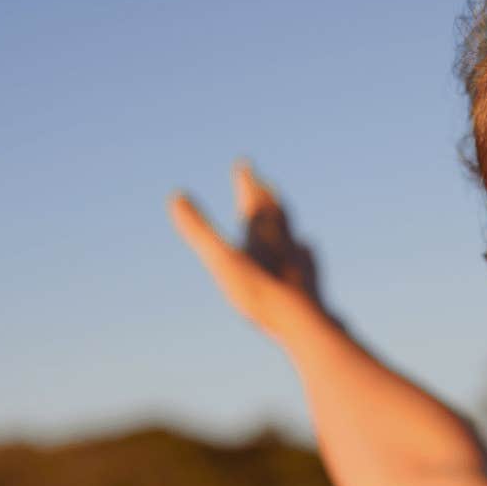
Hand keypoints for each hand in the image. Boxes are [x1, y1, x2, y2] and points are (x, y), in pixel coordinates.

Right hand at [168, 159, 331, 343]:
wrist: (303, 322)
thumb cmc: (259, 291)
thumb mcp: (222, 259)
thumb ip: (200, 229)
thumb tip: (175, 195)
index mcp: (263, 234)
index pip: (255, 200)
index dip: (248, 181)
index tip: (244, 163)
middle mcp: (285, 243)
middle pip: (277, 213)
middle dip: (267, 197)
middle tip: (265, 184)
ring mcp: (300, 263)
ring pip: (293, 234)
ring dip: (285, 223)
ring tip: (284, 216)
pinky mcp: (311, 285)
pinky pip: (308, 261)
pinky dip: (304, 251)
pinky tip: (307, 252)